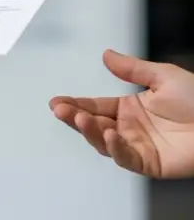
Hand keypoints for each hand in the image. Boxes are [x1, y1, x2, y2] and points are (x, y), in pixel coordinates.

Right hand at [50, 50, 193, 177]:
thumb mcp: (163, 76)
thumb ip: (132, 69)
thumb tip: (106, 55)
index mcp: (130, 108)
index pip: (95, 106)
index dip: (75, 104)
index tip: (57, 101)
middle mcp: (130, 129)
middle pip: (94, 125)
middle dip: (75, 117)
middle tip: (61, 110)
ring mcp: (138, 147)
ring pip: (104, 143)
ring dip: (90, 132)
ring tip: (81, 119)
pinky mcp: (151, 164)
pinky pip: (126, 158)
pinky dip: (115, 148)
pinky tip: (110, 134)